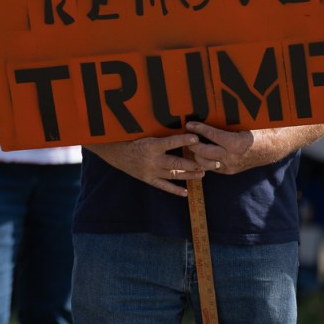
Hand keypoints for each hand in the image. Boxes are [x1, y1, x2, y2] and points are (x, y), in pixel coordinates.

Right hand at [85, 133, 203, 196]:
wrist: (116, 153)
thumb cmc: (133, 141)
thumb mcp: (146, 135)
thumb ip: (162, 136)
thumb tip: (182, 132)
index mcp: (151, 146)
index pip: (171, 142)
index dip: (184, 140)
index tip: (197, 138)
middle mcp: (152, 160)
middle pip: (176, 163)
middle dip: (193, 163)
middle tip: (207, 163)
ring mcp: (150, 171)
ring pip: (173, 175)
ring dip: (189, 175)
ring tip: (202, 174)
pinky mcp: (148, 179)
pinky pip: (163, 186)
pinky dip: (175, 190)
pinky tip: (186, 192)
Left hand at [183, 120, 323, 173]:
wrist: (272, 149)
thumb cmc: (258, 131)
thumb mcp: (245, 123)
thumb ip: (229, 120)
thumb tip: (213, 106)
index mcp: (236, 143)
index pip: (212, 136)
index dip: (199, 129)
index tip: (190, 124)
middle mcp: (231, 157)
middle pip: (204, 152)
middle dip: (193, 143)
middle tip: (187, 135)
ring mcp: (230, 166)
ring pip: (205, 164)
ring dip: (196, 155)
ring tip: (191, 145)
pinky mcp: (229, 171)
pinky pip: (212, 168)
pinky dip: (204, 161)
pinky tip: (199, 153)